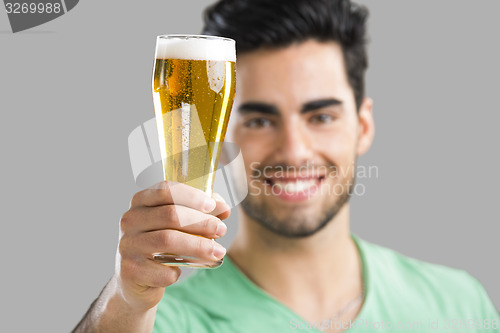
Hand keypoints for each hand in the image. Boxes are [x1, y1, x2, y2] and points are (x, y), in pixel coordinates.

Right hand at [113, 181, 230, 310]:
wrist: (133, 280)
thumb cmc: (159, 245)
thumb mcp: (175, 225)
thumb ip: (198, 212)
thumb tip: (223, 208)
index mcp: (140, 202)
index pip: (166, 190)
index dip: (192, 196)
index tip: (212, 205)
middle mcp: (130, 220)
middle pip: (170, 215)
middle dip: (202, 222)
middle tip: (221, 230)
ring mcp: (127, 245)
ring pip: (168, 240)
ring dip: (198, 246)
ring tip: (218, 251)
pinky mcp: (130, 271)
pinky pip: (162, 270)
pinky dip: (177, 271)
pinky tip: (181, 271)